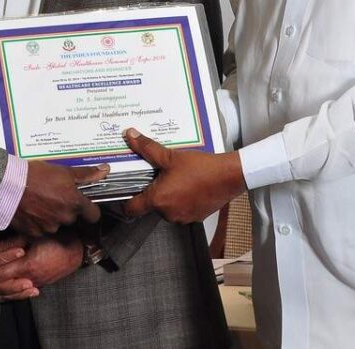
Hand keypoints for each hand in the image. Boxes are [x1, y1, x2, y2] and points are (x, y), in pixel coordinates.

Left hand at [0, 232, 83, 302]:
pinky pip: (18, 292)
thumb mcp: (34, 236)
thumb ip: (12, 242)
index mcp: (27, 265)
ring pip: (9, 293)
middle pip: (1, 287)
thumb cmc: (58, 239)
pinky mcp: (39, 285)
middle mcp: (29, 279)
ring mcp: (35, 284)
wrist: (79, 251)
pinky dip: (6, 292)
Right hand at [9, 161, 106, 236]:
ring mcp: (49, 227)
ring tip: (40, 201)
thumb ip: (86, 174)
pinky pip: (40, 229)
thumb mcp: (63, 171)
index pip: (94, 215)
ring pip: (56, 224)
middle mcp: (65, 218)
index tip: (85, 204)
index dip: (90, 209)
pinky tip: (31, 209)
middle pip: (72, 217)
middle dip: (66, 209)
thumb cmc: (35, 175)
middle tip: (55, 195)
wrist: (7, 185)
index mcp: (75, 203)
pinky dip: (37, 222)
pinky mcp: (34, 233)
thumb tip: (105, 171)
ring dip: (51, 215)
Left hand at [122, 128, 244, 222]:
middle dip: (153, 192)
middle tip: (158, 175)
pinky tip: (188, 185)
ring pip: (166, 208)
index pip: (131, 209)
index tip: (127, 190)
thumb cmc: (200, 167)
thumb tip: (129, 135)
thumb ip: (147, 148)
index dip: (126, 201)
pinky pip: (181, 210)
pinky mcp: (195, 218)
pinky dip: (181, 200)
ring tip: (175, 178)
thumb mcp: (170, 156)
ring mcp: (182, 218)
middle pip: (150, 206)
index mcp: (158, 200)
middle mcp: (168, 214)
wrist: (229, 176)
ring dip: (168, 196)